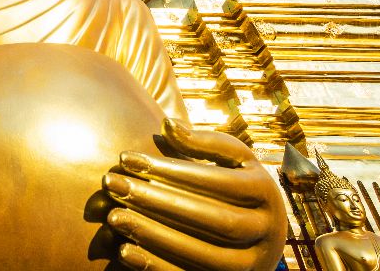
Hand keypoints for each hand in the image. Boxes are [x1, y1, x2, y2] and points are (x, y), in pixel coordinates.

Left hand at [103, 118, 285, 270]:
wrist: (263, 239)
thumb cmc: (238, 187)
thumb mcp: (233, 161)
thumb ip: (204, 142)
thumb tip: (167, 124)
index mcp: (265, 191)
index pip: (215, 181)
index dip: (170, 170)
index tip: (125, 158)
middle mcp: (266, 231)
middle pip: (210, 219)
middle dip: (157, 201)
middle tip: (112, 185)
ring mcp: (251, 264)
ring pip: (202, 254)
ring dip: (153, 235)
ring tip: (113, 216)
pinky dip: (156, 266)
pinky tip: (124, 250)